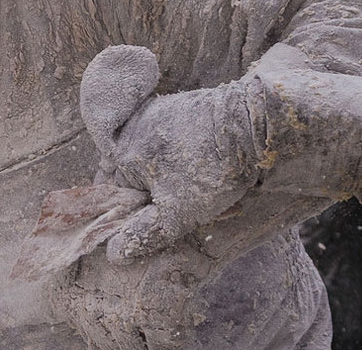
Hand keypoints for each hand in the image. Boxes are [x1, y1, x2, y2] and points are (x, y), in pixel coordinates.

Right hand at [80, 46, 262, 262]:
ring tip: (204, 191)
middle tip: (184, 209)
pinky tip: (210, 169)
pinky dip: (186, 159)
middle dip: (156, 198)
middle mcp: (133, 129)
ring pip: (155, 160)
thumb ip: (143, 235)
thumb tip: (114, 254)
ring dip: (173, 180)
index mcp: (123, 154)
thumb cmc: (210, 170)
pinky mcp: (180, 107)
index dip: (132, 214)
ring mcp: (157, 113)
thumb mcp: (175, 213)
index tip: (156, 225)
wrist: (249, 124)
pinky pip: (173, 141)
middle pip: (134, 175)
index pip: (112, 193)